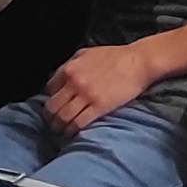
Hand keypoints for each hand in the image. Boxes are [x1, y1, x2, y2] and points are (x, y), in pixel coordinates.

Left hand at [41, 43, 159, 129]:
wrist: (138, 61)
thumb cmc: (115, 56)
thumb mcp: (86, 53)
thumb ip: (70, 64)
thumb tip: (58, 77)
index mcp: (70, 69)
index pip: (49, 89)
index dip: (50, 99)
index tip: (54, 105)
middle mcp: (75, 82)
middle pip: (52, 106)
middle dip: (50, 117)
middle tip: (53, 122)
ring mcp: (87, 95)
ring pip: (63, 117)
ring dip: (59, 127)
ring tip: (61, 131)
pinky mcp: (99, 106)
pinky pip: (78, 123)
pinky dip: (72, 130)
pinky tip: (73, 132)